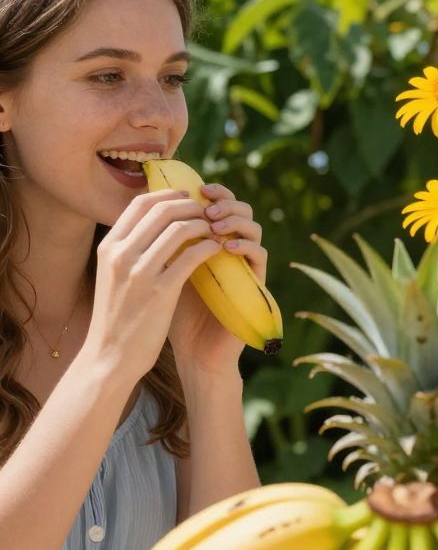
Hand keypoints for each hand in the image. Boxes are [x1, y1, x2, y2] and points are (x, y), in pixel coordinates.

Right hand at [81, 190, 221, 378]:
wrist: (111, 355)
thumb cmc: (118, 315)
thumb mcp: (114, 275)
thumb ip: (129, 249)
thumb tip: (155, 224)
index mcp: (108, 247)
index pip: (139, 203)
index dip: (168, 194)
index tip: (187, 198)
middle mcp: (120, 254)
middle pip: (162, 210)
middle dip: (191, 205)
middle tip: (208, 212)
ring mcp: (140, 272)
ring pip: (179, 228)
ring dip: (204, 224)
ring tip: (216, 230)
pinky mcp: (161, 292)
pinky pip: (192, 256)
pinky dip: (208, 247)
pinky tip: (217, 250)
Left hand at [168, 183, 268, 374]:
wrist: (192, 353)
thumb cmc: (170, 314)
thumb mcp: (157, 271)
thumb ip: (156, 243)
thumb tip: (137, 207)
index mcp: (206, 242)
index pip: (213, 204)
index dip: (205, 191)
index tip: (189, 186)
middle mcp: (228, 249)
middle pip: (237, 208)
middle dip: (223, 200)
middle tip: (205, 203)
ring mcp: (243, 266)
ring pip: (253, 226)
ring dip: (235, 219)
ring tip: (214, 223)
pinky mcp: (254, 284)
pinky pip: (261, 255)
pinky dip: (246, 246)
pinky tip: (227, 247)